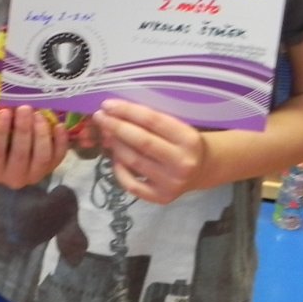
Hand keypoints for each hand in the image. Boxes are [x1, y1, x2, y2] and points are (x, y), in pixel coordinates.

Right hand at [0, 104, 69, 188]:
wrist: (12, 161)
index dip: (0, 131)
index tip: (4, 111)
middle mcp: (13, 177)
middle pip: (20, 154)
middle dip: (23, 129)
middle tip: (25, 108)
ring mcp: (34, 175)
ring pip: (42, 157)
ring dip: (41, 133)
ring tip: (39, 114)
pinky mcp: (50, 169)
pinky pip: (58, 156)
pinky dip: (60, 141)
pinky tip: (58, 125)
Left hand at [90, 99, 207, 203]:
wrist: (203, 169)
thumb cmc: (183, 142)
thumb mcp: (177, 126)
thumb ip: (151, 121)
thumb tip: (113, 115)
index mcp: (189, 139)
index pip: (153, 121)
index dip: (127, 111)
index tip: (107, 104)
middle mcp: (182, 162)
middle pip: (141, 142)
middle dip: (115, 127)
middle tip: (99, 117)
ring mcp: (172, 182)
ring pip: (133, 161)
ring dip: (115, 145)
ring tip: (107, 135)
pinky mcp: (161, 197)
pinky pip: (131, 183)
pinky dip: (118, 169)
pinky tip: (116, 157)